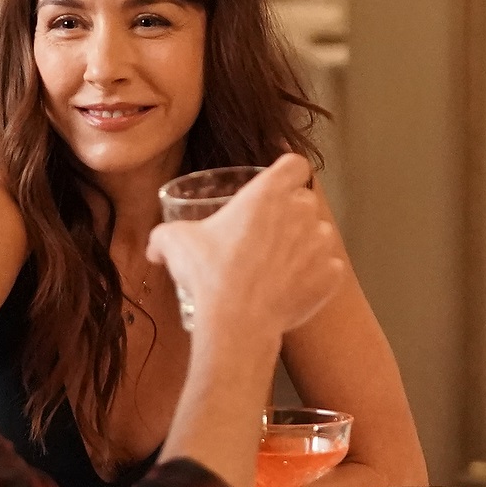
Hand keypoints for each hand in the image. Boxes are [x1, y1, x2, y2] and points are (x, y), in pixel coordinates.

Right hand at [145, 154, 345, 345]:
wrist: (237, 322)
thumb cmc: (210, 275)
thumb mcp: (176, 244)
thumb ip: (166, 236)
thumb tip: (154, 247)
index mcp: (268, 193)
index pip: (295, 164)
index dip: (287, 173)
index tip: (278, 185)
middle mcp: (300, 212)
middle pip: (305, 201)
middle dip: (290, 213)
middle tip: (267, 235)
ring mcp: (321, 244)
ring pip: (320, 234)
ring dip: (305, 244)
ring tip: (279, 265)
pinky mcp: (331, 275)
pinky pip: (329, 267)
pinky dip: (316, 275)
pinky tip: (294, 286)